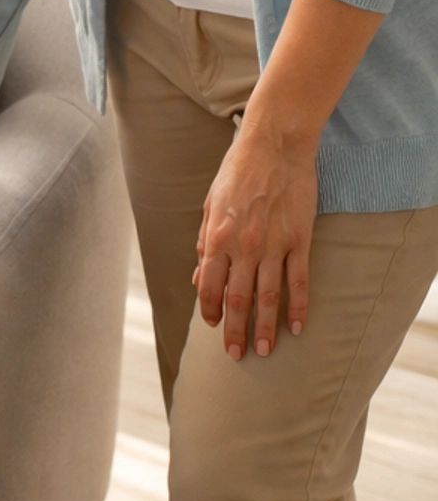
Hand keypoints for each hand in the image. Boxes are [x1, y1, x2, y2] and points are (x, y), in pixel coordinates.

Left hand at [194, 118, 318, 359]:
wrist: (274, 145)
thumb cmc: (237, 172)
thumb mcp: (210, 206)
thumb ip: (205, 244)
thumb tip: (201, 279)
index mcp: (218, 237)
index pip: (211, 287)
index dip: (211, 311)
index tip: (214, 328)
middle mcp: (245, 246)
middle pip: (238, 299)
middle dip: (235, 330)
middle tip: (236, 355)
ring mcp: (274, 245)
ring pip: (268, 297)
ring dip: (265, 327)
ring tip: (263, 350)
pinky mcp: (300, 240)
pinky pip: (299, 281)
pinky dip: (299, 307)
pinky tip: (298, 327)